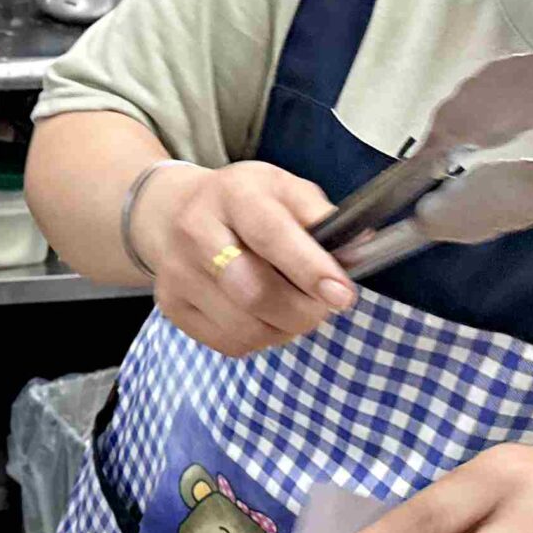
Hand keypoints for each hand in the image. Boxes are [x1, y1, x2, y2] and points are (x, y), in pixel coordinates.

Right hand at [132, 160, 356, 357]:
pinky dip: (260, 339)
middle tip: (323, 305)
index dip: (309, 269)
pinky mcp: (172, 306)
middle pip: (254, 292)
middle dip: (302, 310)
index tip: (342, 295)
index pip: (270, 235)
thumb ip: (320, 216)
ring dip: (284, 329)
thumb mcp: (283, 189)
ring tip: (293, 309)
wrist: (172, 213)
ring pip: (245, 327)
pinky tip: (264, 317)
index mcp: (232, 193)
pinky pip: (230, 343)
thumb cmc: (243, 203)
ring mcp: (177, 273)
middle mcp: (195, 230)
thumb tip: (360, 249)